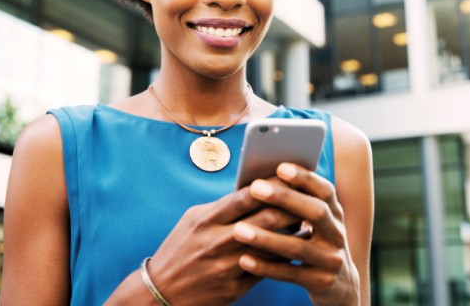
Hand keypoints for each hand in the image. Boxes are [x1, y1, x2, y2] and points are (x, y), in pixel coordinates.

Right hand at [144, 185, 300, 305]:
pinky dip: (284, 257)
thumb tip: (255, 191)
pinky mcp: (235, 288)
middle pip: (266, 219)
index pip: (246, 197)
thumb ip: (223, 206)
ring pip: (272, 246)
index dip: (272, 186)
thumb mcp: (193, 220)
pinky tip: (296, 247)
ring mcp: (227, 267)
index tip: (290, 176)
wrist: (161, 293)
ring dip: (293, 232)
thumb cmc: (180, 249)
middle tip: (307, 197)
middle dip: (291, 206)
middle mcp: (218, 242)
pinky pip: (267, 270)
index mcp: (206, 220)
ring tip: (307, 220)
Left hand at [232, 163, 360, 305]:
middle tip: (255, 188)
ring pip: (298, 247)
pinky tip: (244, 260)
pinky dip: (266, 266)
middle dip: (285, 198)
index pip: (325, 191)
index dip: (305, 178)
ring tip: (238, 230)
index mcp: (335, 214)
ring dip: (266, 238)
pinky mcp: (321, 283)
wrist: (340, 286)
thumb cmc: (316, 244)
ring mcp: (331, 260)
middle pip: (316, 212)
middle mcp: (337, 234)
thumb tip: (262, 179)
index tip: (281, 167)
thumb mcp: (316, 223)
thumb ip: (298, 204)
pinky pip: (289, 274)